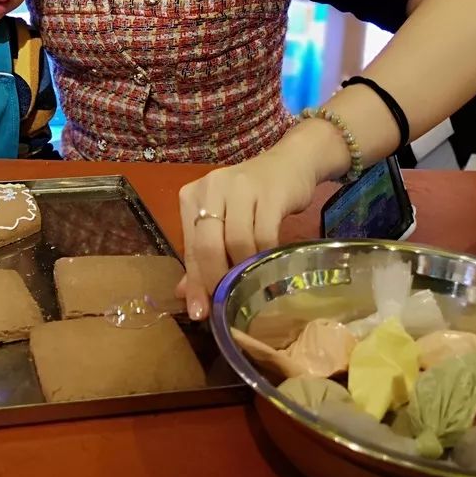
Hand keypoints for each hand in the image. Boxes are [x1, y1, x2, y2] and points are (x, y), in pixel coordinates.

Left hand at [175, 132, 329, 320]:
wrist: (289, 163)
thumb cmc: (251, 197)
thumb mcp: (223, 221)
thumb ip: (202, 255)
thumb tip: (186, 297)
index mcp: (192, 196)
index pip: (189, 246)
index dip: (195, 283)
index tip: (201, 313)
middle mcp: (211, 187)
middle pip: (207, 244)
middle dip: (217, 279)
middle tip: (229, 302)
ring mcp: (240, 186)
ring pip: (236, 241)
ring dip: (245, 269)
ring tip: (252, 283)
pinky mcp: (270, 192)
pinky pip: (265, 234)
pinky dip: (266, 256)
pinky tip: (269, 266)